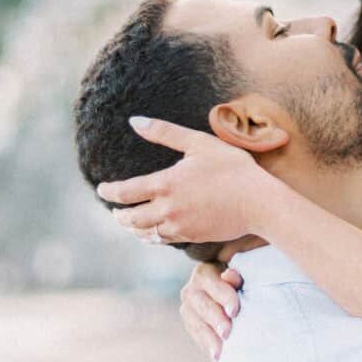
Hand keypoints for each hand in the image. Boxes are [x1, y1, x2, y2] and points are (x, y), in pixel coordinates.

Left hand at [97, 117, 269, 245]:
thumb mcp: (198, 143)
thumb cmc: (232, 168)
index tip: (102, 189)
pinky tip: (154, 233)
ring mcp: (179, 226)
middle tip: (115, 211)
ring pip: (145, 233)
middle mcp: (167, 209)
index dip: (109, 191)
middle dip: (119, 215)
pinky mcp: (192, 237)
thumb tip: (134, 121)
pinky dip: (153, 237)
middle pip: (131, 218)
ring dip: (134, 228)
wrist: (259, 203)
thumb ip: (164, 132)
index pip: (125, 192)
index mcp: (165, 184)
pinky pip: (164, 240)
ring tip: (130, 223)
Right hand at [180, 260, 243, 360]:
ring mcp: (187, 308)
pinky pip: (196, 337)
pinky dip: (207, 346)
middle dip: (216, 320)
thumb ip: (237, 277)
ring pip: (196, 324)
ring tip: (220, 352)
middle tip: (227, 333)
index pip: (211, 282)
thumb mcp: (241, 277)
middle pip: (202, 305)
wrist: (231, 297)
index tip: (235, 311)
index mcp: (204, 272)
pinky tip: (217, 357)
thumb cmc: (242, 283)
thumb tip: (230, 275)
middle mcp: (191, 289)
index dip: (224, 296)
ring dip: (209, 338)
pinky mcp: (190, 324)